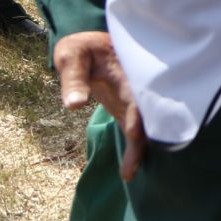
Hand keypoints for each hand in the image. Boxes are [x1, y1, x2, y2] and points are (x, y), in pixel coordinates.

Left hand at [54, 31, 146, 181]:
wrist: (97, 45)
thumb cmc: (84, 49)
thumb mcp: (73, 56)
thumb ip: (74, 78)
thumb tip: (73, 105)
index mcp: (125, 73)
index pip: (135, 94)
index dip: (137, 113)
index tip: (134, 133)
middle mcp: (136, 89)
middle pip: (147, 115)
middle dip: (143, 139)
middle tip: (133, 165)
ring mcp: (135, 101)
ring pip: (144, 127)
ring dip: (138, 150)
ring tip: (128, 174)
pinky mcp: (129, 111)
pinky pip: (137, 131)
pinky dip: (135, 150)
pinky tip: (127, 172)